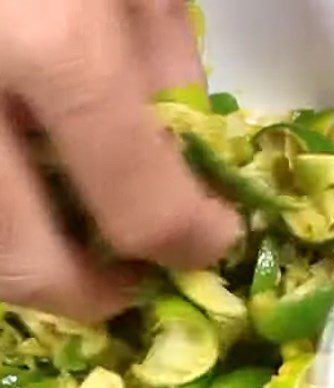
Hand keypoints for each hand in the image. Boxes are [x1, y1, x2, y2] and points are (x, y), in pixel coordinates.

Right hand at [0, 0, 239, 320]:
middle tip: (127, 282)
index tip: (211, 239)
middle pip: (23, 264)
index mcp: (48, 44)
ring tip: (67, 256)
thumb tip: (186, 153)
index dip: (191, 242)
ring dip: (24, 273)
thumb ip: (163, 55)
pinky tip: (15, 195)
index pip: (142, 208)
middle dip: (92, 294)